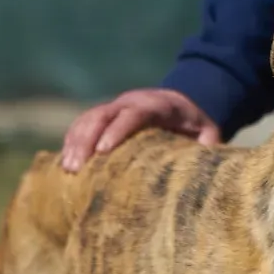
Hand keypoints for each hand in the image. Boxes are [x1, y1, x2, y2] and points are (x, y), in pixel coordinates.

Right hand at [59, 89, 221, 170]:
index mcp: (157, 105)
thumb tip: (203, 171)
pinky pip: (84, 123)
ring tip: (68, 169)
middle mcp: (131, 102)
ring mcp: (116, 106)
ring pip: (89, 118)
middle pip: (102, 115)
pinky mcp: (106, 115)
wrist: (184, 101)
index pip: (133, 115)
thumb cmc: (195, 123)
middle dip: (87, 140)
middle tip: (76, 167)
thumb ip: (207, 148)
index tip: (103, 152)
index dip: (117, 131)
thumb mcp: (208, 133)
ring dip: (75, 142)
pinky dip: (73, 140)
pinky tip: (66, 161)